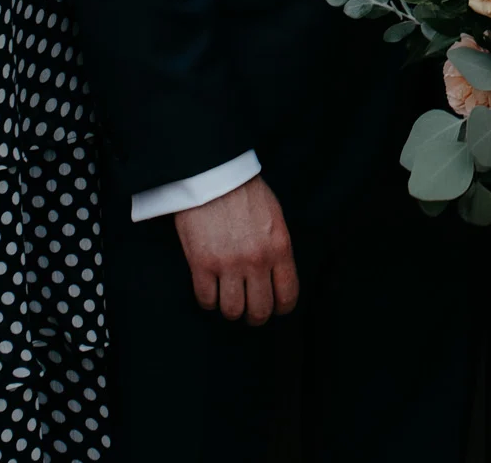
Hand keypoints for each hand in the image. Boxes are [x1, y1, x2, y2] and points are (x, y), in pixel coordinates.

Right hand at [174, 175, 299, 324]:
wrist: (213, 174)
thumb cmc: (245, 192)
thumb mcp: (274, 217)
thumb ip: (277, 248)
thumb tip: (277, 274)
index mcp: (279, 248)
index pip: (288, 295)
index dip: (281, 308)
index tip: (275, 308)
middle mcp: (257, 260)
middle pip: (260, 310)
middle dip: (256, 316)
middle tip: (250, 311)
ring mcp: (228, 264)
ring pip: (232, 310)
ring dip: (230, 309)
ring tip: (228, 300)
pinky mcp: (202, 263)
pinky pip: (207, 299)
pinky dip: (208, 300)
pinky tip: (210, 289)